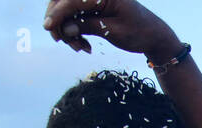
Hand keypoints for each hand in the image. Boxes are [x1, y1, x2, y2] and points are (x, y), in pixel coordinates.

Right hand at [43, 0, 178, 59]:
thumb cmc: (139, 32)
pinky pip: (73, 18)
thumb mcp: (114, 31)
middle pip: (64, 2)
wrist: (153, 35)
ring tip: (80, 48)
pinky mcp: (91, 8)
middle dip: (59, 23)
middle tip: (65, 43)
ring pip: (65, 11)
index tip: (47, 27)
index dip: (57, 13)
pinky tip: (83, 45)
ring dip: (66, 31)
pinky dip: (73, 32)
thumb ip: (89, 26)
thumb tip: (64, 29)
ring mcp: (92, 0)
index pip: (73, 0)